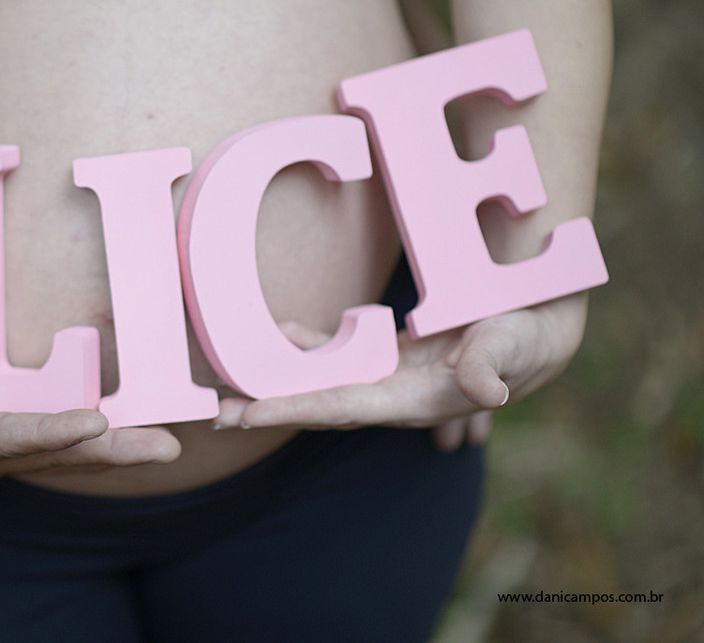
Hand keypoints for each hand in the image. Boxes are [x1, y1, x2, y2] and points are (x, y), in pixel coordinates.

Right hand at [0, 353, 181, 493]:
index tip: (93, 423)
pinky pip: (43, 433)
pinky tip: (128, 421)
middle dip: (105, 451)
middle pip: (43, 451)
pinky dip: (88, 431)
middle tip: (167, 446)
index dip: (41, 433)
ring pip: (53, 444)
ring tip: (170, 436)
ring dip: (110, 444)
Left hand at [213, 295, 588, 450]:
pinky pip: (337, 356)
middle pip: (317, 404)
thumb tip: (481, 390)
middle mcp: (391, 394)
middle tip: (213, 416)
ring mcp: (386, 378)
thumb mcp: (514, 344)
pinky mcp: (388, 358)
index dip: (295, 410)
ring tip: (225, 391)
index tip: (248, 415)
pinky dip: (306, 348)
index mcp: (414, 397)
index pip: (343, 408)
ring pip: (319, 384)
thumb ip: (493, 364)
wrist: (533, 329)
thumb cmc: (525, 336)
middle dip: (267, 409)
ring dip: (275, 386)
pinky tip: (278, 335)